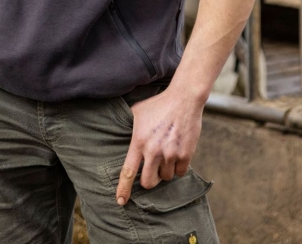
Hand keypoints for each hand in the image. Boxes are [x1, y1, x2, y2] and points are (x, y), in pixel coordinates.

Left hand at [114, 86, 204, 205]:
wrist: (183, 99)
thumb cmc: (157, 105)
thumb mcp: (136, 112)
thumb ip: (128, 128)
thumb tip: (116, 134)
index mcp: (139, 142)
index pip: (128, 172)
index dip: (123, 189)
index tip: (120, 202)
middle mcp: (154, 151)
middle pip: (148, 182)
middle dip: (148, 181)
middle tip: (150, 172)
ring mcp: (171, 154)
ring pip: (165, 178)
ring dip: (164, 171)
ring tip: (165, 154)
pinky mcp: (186, 154)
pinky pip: (180, 173)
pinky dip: (178, 168)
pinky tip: (176, 154)